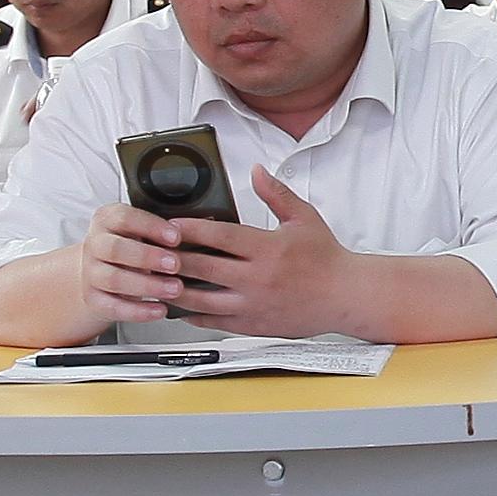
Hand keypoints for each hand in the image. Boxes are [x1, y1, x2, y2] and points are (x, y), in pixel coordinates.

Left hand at [135, 168, 358, 337]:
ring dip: (176, 289)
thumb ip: (276, 194)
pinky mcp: (254, 325)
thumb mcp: (304, 217)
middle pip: (204, 268)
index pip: (220, 237)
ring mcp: (253, 304)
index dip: (191, 229)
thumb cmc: (326, 258)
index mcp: (268, 248)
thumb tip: (257, 171)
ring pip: (203, 300)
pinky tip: (179, 308)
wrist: (345, 296)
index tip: (170, 224)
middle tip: (151, 252)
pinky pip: (216, 322)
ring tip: (155, 281)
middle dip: (173, 259)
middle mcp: (257, 278)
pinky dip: (194, 316)